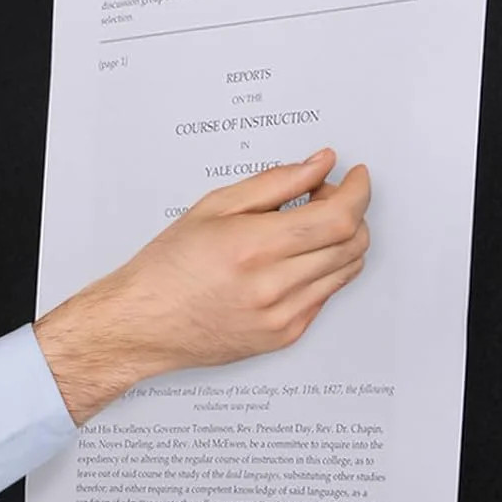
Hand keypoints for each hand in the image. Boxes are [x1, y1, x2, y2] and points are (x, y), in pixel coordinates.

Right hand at [34, 149, 370, 422]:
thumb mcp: (214, 208)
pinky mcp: (284, 335)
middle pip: (351, 243)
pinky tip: (292, 262)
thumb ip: (274, 183)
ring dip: (342, 242)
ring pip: (345, 271)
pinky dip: (322, 272)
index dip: (358, 192)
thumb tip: (319, 165)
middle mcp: (272, 285)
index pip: (339, 217)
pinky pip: (325, 297)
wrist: (143, 323)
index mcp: (254, 246)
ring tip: (307, 230)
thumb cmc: (168, 267)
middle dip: (352, 212)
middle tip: (325, 198)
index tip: (356, 177)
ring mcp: (282, 316)